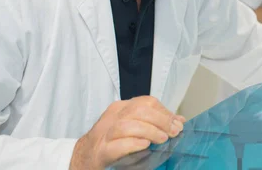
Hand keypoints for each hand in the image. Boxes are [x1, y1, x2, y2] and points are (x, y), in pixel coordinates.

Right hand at [69, 96, 185, 169]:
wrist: (82, 159)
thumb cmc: (111, 143)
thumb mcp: (133, 129)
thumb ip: (153, 122)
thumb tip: (178, 121)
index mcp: (121, 109)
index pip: (146, 102)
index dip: (165, 112)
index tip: (177, 124)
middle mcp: (112, 117)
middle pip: (138, 110)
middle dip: (160, 120)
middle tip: (173, 132)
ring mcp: (104, 134)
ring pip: (127, 125)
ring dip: (149, 131)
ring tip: (162, 140)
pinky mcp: (101, 152)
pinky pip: (116, 145)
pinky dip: (133, 144)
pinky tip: (145, 146)